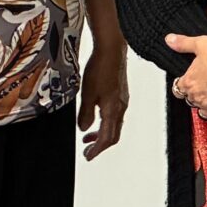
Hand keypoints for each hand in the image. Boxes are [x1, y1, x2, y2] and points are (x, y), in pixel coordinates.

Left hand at [79, 37, 129, 159]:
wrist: (112, 50)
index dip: (97, 149)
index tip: (88, 155)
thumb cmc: (101, 69)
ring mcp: (122, 101)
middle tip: (88, 149)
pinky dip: (105, 122)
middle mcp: (121, 107)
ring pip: (114, 124)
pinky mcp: (120, 94)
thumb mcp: (87, 94)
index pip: (107, 138)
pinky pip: (114, 115)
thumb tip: (84, 128)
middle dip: (100, 144)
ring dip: (102, 133)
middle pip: (113, 134)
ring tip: (88, 135)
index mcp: (113, 110)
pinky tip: (96, 115)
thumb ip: (85, 114)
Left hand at [164, 32, 206, 123]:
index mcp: (190, 82)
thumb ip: (185, 43)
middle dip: (198, 93)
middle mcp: (198, 97)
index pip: (179, 87)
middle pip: (191, 99)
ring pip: (203, 111)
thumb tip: (170, 40)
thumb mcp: (203, 44)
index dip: (186, 82)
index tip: (193, 78)